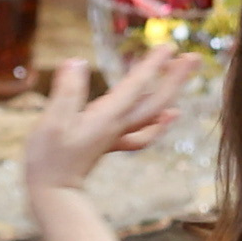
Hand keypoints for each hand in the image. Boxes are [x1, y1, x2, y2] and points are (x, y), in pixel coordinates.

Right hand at [22, 49, 189, 203]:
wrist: (53, 195)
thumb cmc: (48, 159)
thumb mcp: (52, 122)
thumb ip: (66, 92)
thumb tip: (77, 62)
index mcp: (106, 117)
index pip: (135, 86)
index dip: (152, 65)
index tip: (169, 45)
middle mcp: (118, 125)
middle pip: (156, 100)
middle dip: (175, 78)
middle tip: (193, 58)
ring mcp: (116, 136)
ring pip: (152, 113)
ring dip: (170, 93)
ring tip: (183, 74)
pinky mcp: (109, 143)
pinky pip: (143, 132)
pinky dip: (159, 122)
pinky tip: (169, 115)